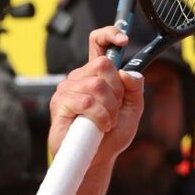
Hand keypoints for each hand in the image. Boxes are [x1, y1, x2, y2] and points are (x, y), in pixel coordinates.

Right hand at [48, 27, 145, 169]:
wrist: (97, 159)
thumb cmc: (111, 136)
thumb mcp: (132, 110)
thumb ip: (134, 89)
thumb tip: (129, 73)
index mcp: (97, 75)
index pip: (98, 44)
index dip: (109, 34)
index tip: (123, 39)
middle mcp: (80, 78)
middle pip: (104, 65)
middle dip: (117, 92)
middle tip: (114, 110)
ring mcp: (68, 89)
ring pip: (97, 85)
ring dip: (109, 108)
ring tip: (106, 122)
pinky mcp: (60, 103)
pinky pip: (87, 101)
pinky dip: (100, 116)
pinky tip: (99, 126)